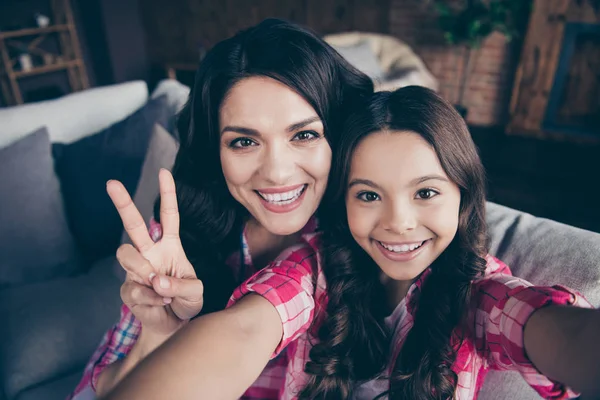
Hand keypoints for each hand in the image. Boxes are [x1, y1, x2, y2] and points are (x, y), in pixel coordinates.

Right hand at [107, 169, 203, 336]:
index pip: (169, 216)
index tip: (164, 172)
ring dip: (143, 270)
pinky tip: (159, 303)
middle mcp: (150, 253)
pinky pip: (133, 288)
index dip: (167, 194)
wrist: (174, 327)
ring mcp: (136, 270)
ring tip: (160, 287)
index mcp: (170, 246)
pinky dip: (150, 298)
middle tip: (111, 183)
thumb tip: (155, 279)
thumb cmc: (186, 303)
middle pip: (133, 225)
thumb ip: (181, 285)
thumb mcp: (196, 293)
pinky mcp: (128, 289)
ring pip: (126, 255)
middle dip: (122, 202)